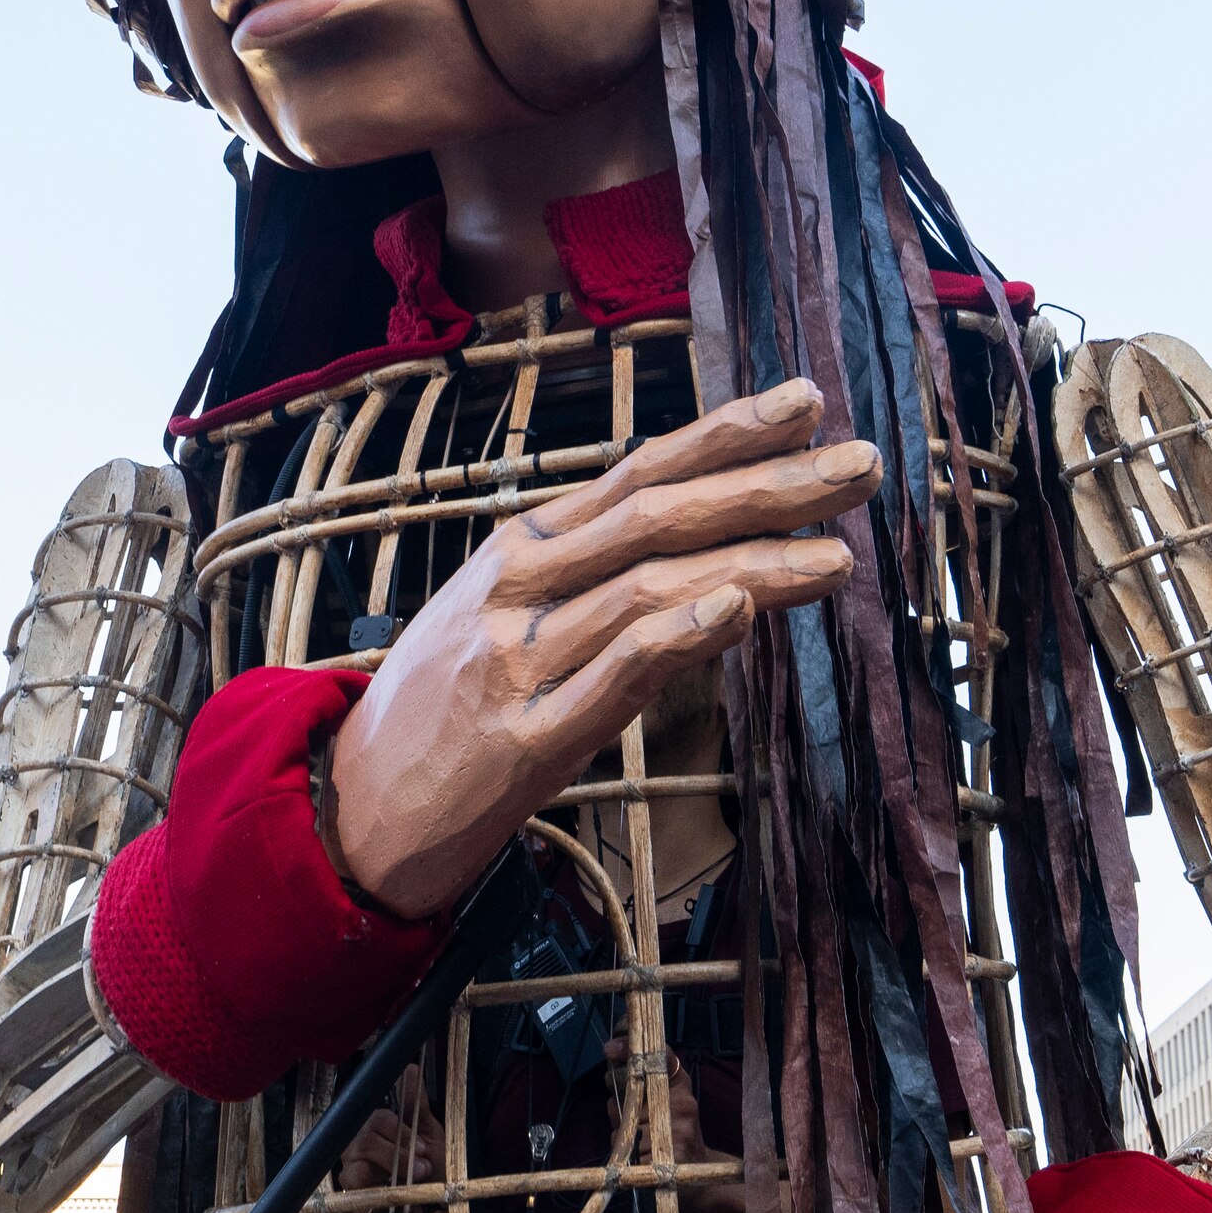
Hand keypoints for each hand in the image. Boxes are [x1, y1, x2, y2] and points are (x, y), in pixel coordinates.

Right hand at [325, 380, 878, 919]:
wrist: (349, 810)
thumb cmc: (440, 711)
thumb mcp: (502, 616)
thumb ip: (589, 577)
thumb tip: (705, 553)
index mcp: (522, 549)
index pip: (639, 473)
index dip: (725, 433)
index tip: (807, 402)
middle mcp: (519, 587)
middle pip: (658, 517)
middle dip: (767, 484)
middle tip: (862, 464)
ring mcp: (518, 660)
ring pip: (649, 588)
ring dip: (753, 563)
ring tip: (839, 552)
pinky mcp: (524, 739)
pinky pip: (611, 676)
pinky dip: (677, 635)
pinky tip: (737, 608)